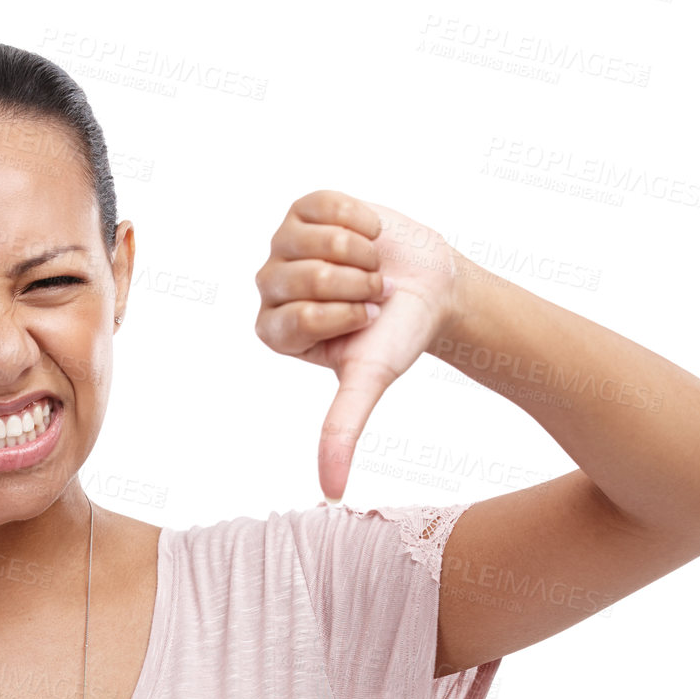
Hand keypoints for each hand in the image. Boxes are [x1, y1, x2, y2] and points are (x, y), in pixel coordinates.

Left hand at [253, 190, 460, 502]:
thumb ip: (341, 432)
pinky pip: (324, 204)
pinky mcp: (304, 209)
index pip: (296, 316)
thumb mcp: (368, 382)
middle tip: (371, 293)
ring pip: (312, 238)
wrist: (430, 288)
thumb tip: (332, 494)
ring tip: (371, 266)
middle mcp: (269, 289)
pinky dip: (359, 219)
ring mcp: (283, 245)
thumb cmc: (394, 336)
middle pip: (303, 276)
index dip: (344, 314)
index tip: (365, 321)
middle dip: (355, 284)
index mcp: (274, 331)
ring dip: (358, 251)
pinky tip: (369, 236)